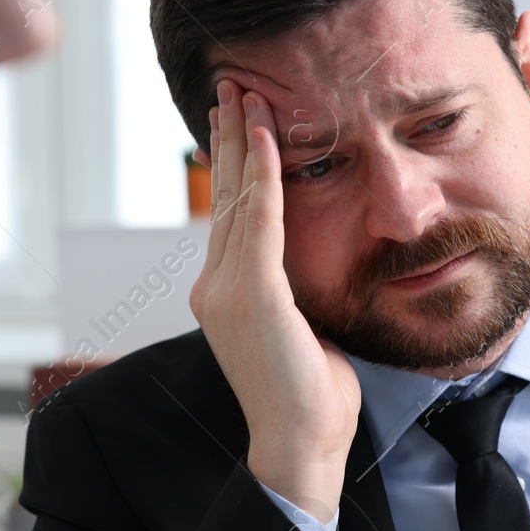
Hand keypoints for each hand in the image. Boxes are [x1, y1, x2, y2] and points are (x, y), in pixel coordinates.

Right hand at [188, 78, 360, 522]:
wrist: (300, 442)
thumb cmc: (312, 396)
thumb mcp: (303, 329)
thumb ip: (296, 292)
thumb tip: (314, 266)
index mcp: (225, 294)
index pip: (229, 216)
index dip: (232, 167)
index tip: (237, 126)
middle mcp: (215, 286)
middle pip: (222, 196)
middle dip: (226, 139)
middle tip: (230, 89)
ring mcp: (226, 290)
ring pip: (236, 197)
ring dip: (242, 140)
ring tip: (245, 95)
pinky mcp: (251, 295)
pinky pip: (258, 218)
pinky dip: (262, 172)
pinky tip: (267, 136)